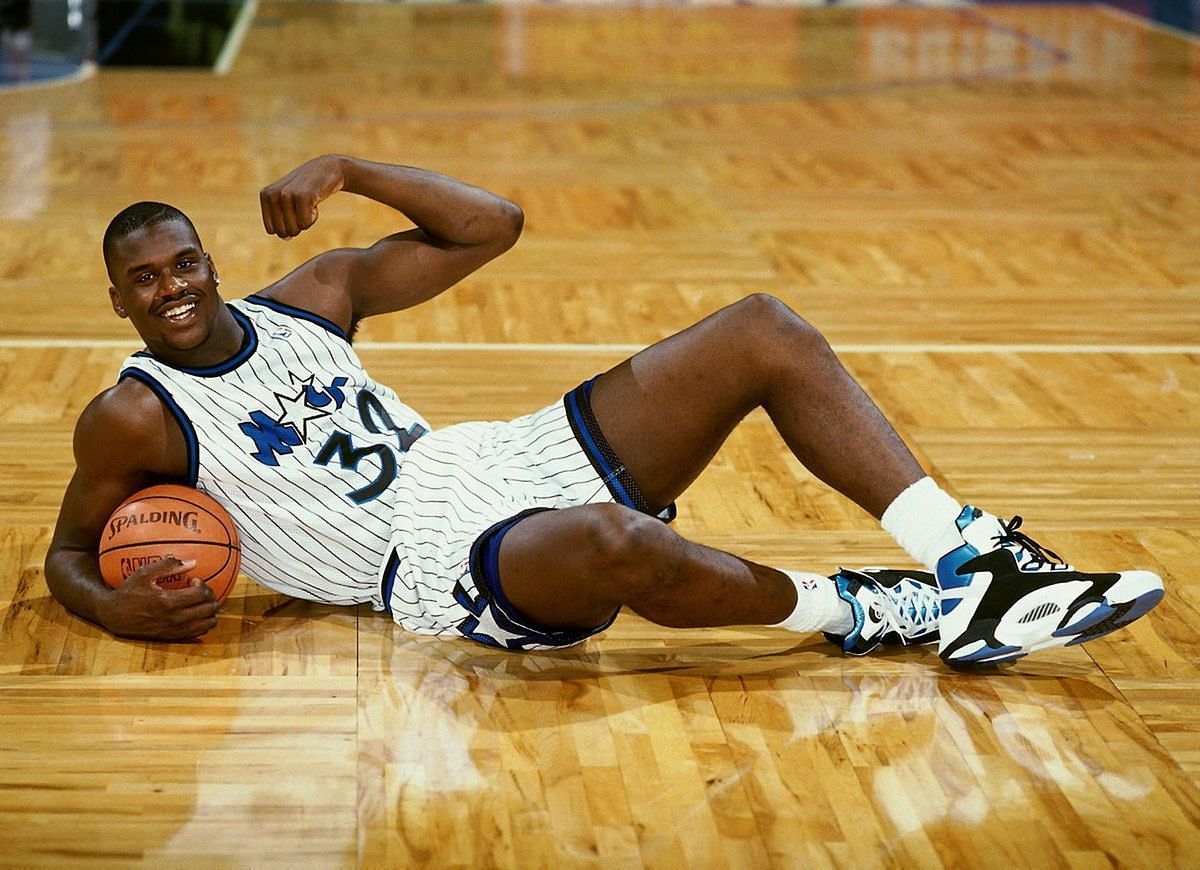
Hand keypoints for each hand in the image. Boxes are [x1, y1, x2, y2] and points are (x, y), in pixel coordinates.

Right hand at [99, 557, 220, 640]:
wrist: (114, 616)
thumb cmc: (129, 592)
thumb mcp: (143, 574)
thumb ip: (168, 565)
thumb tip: (193, 562)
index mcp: (168, 601)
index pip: (201, 594)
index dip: (202, 585)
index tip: (193, 581)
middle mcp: (175, 618)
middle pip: (209, 609)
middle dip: (209, 597)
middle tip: (199, 591)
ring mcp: (175, 630)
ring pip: (208, 623)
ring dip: (209, 611)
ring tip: (199, 603)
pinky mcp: (173, 637)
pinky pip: (199, 632)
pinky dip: (203, 622)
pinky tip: (194, 613)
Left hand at [259, 154, 346, 239]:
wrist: (327, 169)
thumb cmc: (307, 190)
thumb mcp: (288, 204)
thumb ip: (282, 223)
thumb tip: (285, 238)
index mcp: (265, 195)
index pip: (272, 230)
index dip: (287, 225)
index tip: (294, 208)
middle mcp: (272, 194)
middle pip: (283, 232)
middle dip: (296, 225)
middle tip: (303, 206)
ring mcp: (286, 194)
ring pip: (294, 229)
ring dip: (306, 221)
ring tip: (309, 202)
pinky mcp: (302, 196)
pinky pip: (305, 224)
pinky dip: (313, 218)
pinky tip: (315, 201)